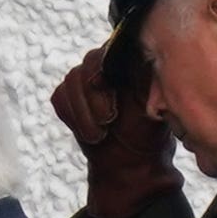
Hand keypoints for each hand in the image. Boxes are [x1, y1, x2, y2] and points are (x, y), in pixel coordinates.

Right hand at [50, 45, 184, 217]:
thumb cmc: (148, 135)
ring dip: (84, 113)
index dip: (106, 72)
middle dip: (94, 97)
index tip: (112, 99)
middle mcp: (106, 67)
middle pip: (87, 65)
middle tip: (107, 122)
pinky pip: (60, 98)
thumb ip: (149, 79)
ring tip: (100, 134)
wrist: (129, 166)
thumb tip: (148, 59)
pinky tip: (90, 134)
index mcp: (129, 63)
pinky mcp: (68, 98)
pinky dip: (73, 118)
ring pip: (71, 82)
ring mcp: (84, 82)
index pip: (110, 51)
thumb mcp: (156, 105)